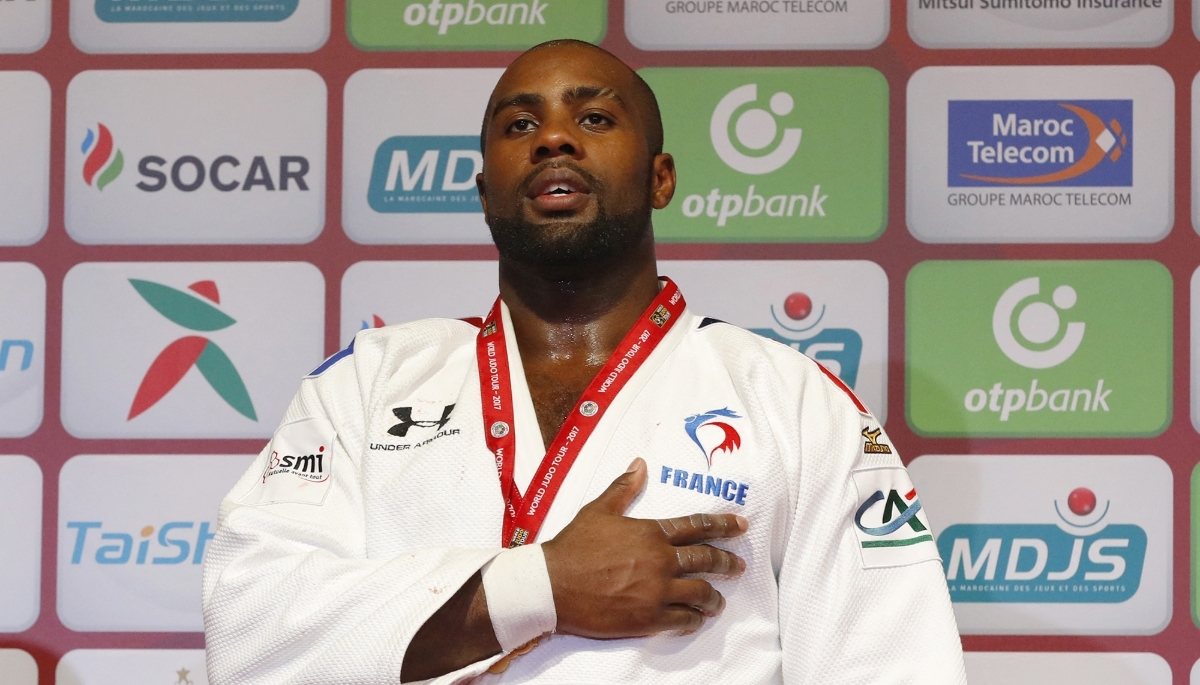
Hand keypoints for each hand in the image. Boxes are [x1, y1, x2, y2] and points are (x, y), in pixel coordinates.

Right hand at [541, 457, 747, 638]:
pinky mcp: (649, 617)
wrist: (552, 585)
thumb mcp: (598, 510)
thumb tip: (640, 464)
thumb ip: (623, 488)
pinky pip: (684, 620)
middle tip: (740, 566)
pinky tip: (696, 619)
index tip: (741, 526)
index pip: (697, 526)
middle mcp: (661, 560)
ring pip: (701, 593)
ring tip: (719, 601)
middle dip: (728, 563)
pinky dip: (694, 619)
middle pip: (707, 559)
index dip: (722, 525)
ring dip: (714, 597)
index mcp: (651, 532)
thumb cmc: (573, 547)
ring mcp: (657, 591)